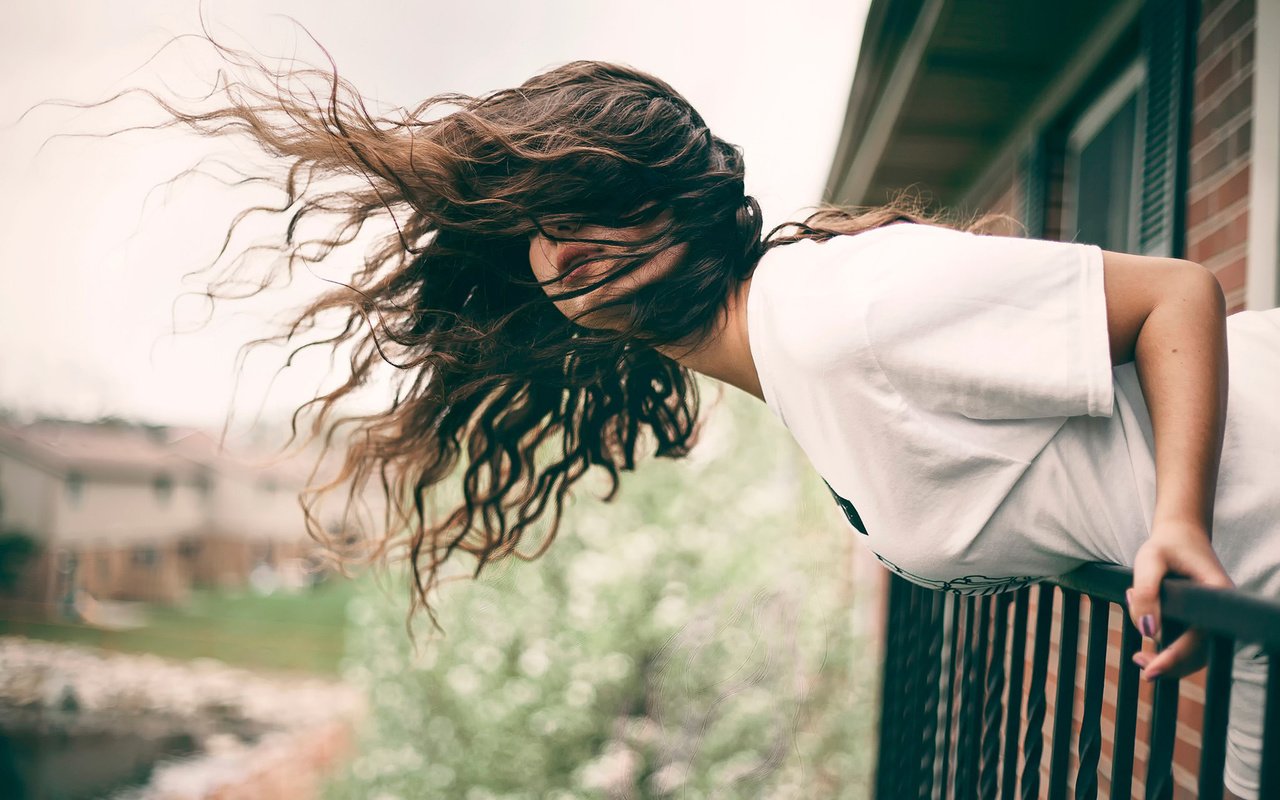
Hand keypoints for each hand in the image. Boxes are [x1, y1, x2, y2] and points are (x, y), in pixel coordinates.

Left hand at [1127, 517, 1233, 681]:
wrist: (1179, 535)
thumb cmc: (1165, 545)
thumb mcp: (1149, 561)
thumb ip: (1147, 593)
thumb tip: (1146, 631)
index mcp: (1217, 594)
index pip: (1198, 638)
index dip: (1174, 658)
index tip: (1151, 671)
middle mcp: (1220, 610)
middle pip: (1198, 652)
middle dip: (1168, 663)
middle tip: (1138, 661)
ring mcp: (1212, 617)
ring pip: (1192, 651)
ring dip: (1164, 654)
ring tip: (1137, 647)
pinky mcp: (1201, 619)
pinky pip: (1187, 641)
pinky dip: (1166, 644)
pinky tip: (1144, 628)